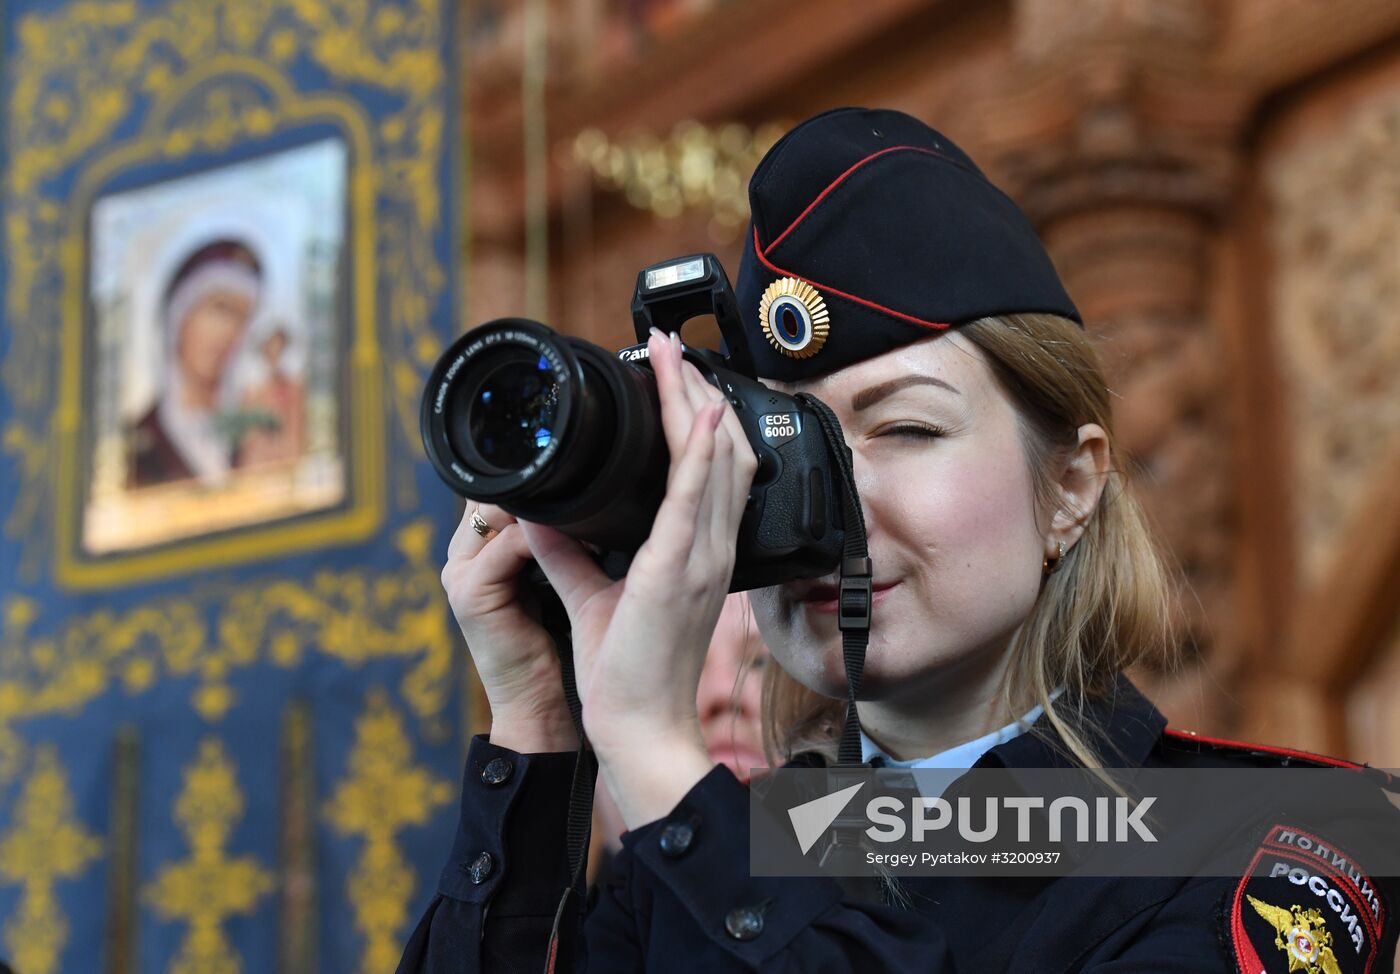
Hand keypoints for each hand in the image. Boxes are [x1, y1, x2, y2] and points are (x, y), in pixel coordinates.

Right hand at [441, 502, 577, 752]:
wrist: (536, 702)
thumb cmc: (552, 643)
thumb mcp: (552, 579)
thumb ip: (553, 541)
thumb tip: (589, 500)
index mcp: (476, 548)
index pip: (501, 491)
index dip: (540, 486)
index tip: (592, 490)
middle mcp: (460, 554)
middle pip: (496, 494)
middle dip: (545, 495)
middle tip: (595, 502)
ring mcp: (459, 572)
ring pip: (502, 511)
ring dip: (550, 514)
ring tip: (594, 520)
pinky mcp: (470, 591)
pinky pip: (511, 545)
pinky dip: (550, 540)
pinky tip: (586, 544)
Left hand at [520, 328, 757, 825]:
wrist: (639, 726)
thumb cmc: (627, 671)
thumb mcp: (595, 593)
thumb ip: (570, 548)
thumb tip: (540, 510)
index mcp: (698, 553)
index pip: (711, 469)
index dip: (698, 416)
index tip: (673, 374)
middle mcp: (710, 549)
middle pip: (721, 450)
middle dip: (695, 391)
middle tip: (668, 347)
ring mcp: (702, 558)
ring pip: (715, 460)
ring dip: (694, 402)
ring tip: (672, 357)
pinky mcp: (679, 570)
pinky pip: (697, 498)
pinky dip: (701, 451)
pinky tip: (700, 412)